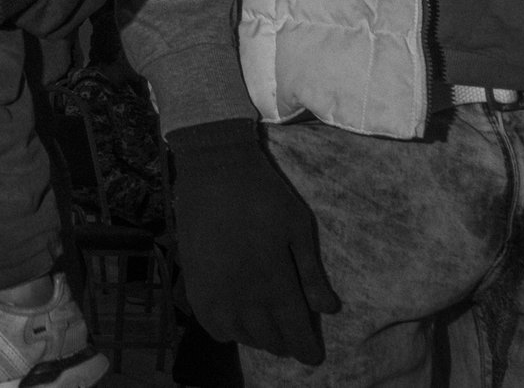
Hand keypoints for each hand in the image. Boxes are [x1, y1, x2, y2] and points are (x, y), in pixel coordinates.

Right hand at [167, 121, 340, 362]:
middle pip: (270, 340)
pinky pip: (212, 326)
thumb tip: (329, 309)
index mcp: (275, 282)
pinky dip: (227, 330)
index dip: (307, 350)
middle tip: (292, 331)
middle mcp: (244, 296)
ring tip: (266, 323)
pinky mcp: (194, 284)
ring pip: (242, 336)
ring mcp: (215, 292)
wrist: (213, 168)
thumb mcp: (298, 226)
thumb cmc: (263, 193)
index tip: (314, 355)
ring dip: (258, 336)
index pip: (295, 334)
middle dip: (285, 341)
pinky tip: (236, 318)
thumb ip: (311, 272)